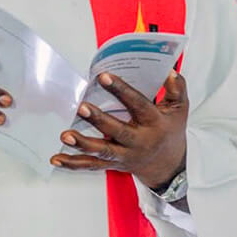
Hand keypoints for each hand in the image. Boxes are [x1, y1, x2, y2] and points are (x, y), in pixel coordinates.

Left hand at [51, 70, 187, 188]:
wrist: (168, 166)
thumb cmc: (170, 131)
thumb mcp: (180, 109)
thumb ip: (176, 88)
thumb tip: (168, 71)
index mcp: (153, 123)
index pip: (138, 105)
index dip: (122, 90)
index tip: (104, 76)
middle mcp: (137, 141)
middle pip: (117, 132)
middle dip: (99, 120)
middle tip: (82, 107)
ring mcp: (123, 155)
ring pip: (101, 151)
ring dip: (82, 145)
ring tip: (65, 136)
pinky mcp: (111, 164)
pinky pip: (90, 166)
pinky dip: (72, 164)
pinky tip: (56, 158)